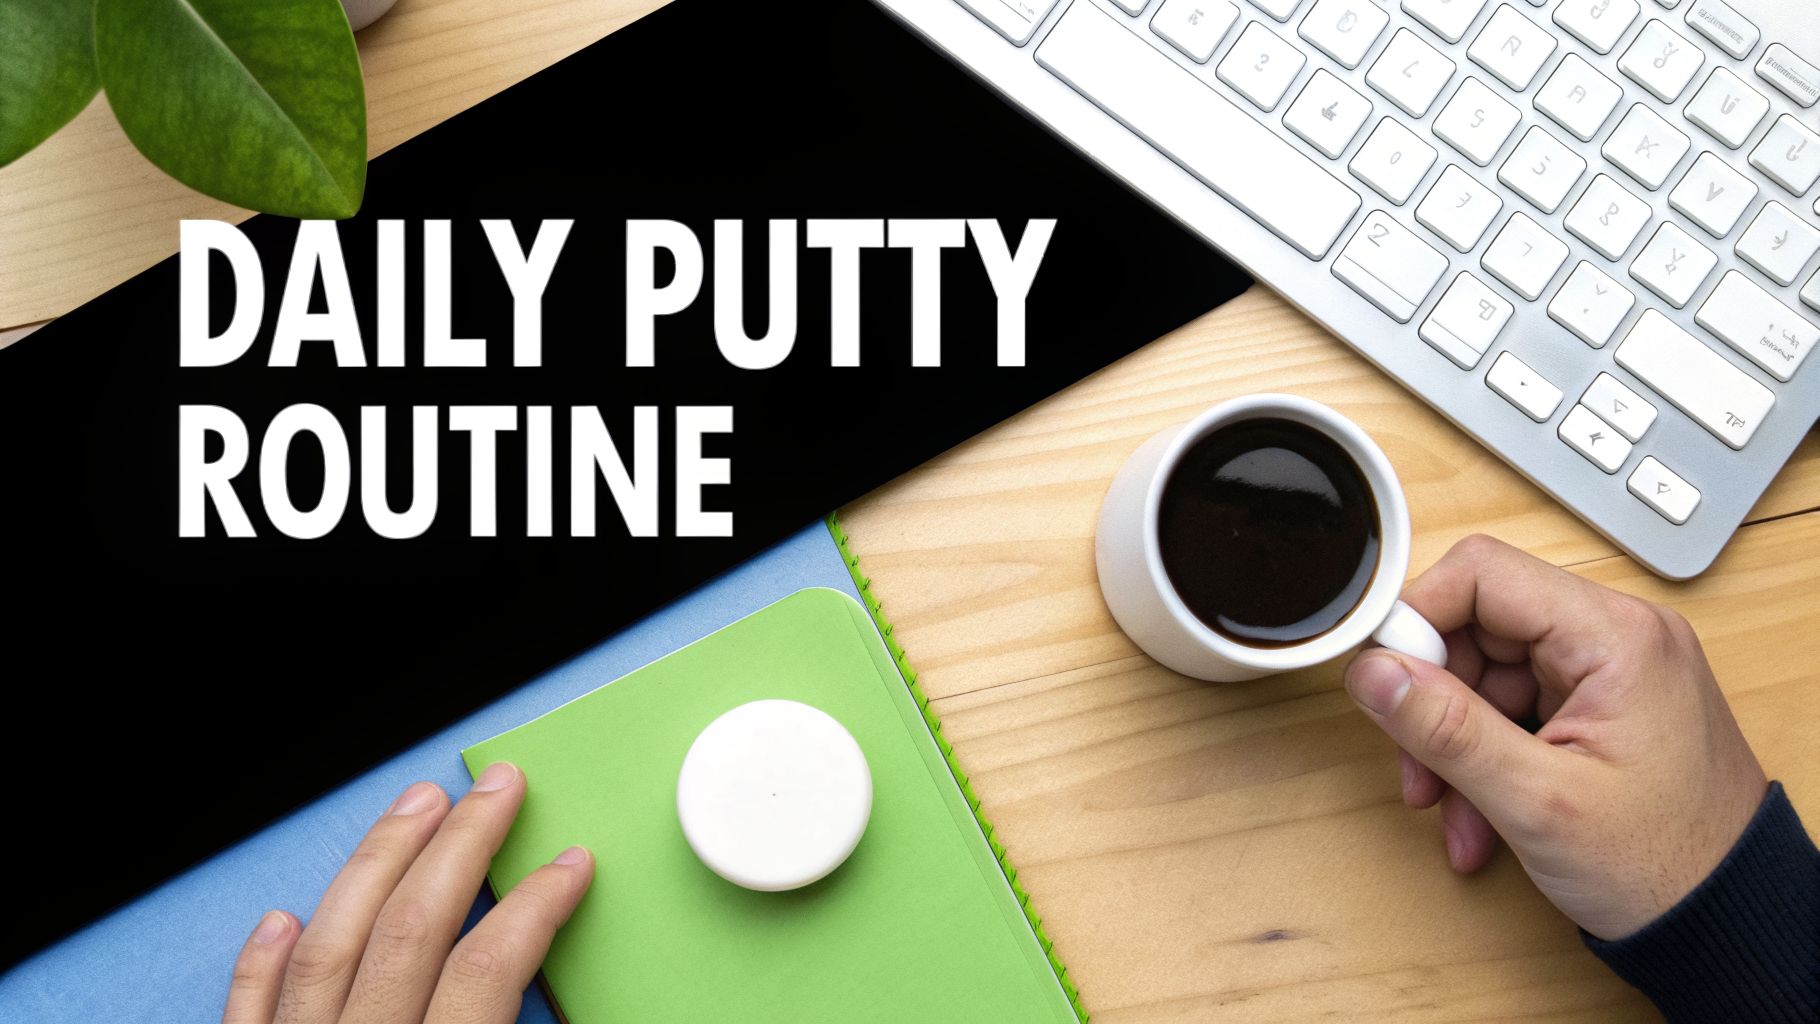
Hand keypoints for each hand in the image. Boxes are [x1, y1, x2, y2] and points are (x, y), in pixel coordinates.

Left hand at [222, 762, 593, 1023]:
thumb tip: (557, 994)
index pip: (488, 970)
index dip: (536, 908)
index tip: (570, 865)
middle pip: (410, 931)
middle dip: (461, 847)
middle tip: (498, 789)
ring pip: (330, 947)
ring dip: (376, 867)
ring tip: (416, 806)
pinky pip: (247, 1011)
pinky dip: (262, 962)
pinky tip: (282, 917)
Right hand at [1342, 535, 1767, 940]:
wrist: (1731, 924)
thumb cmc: (1667, 866)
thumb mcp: (1537, 801)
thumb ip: (1446, 729)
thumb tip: (1371, 673)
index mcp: (1615, 636)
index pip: (1483, 575)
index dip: (1418, 618)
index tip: (1381, 677)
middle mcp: (1616, 638)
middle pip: (1479, 628)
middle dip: (1435, 701)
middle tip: (1416, 765)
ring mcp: (1610, 674)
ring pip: (1488, 677)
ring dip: (1455, 744)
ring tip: (1451, 812)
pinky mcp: (1602, 708)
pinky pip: (1515, 711)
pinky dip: (1486, 760)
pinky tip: (1480, 818)